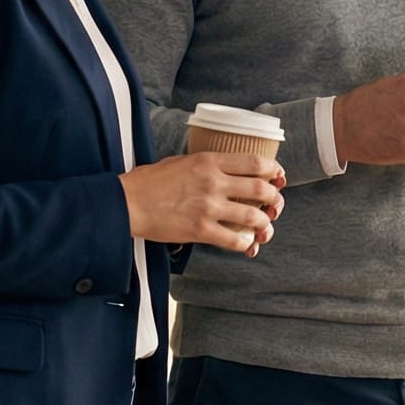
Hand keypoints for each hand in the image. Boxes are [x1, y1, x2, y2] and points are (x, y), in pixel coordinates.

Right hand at [121, 152, 284, 256]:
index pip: (254, 162)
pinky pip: (234, 239)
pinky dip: (245, 243)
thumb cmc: (149, 182)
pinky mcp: (200, 230)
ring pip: (253, 216)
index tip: (277, 176)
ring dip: (264, 223)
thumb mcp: (180, 161)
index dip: (273, 170)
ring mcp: (208, 207)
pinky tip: (246, 243)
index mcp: (209, 161)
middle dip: (274, 198)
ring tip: (264, 226)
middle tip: (275, 204)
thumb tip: (223, 169)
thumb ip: (205, 164)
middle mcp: (213, 182)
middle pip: (260, 189)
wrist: (126, 203)